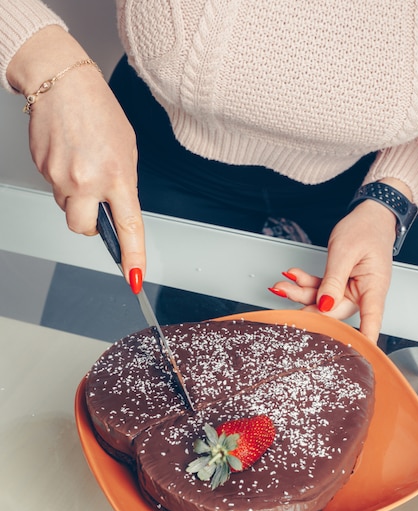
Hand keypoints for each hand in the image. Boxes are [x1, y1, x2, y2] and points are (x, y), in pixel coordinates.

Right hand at [7, 26, 144, 282]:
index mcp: (118, 176)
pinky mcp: (42, 169)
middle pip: (83, 229)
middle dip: (90, 226)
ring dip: (76, 198)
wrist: (62, 82)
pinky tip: (69, 157)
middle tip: (95, 206)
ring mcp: (60, 177)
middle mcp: (87, 181)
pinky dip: (64, 180)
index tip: (134, 278)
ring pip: (68, 208)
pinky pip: (56, 189)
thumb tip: (116, 210)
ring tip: (82, 166)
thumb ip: (124, 184)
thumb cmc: (99, 112)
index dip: (132, 257)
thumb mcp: (127, 149)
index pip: (128, 227)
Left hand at [269, 199, 397, 342]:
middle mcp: (363, 292)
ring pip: (323, 300)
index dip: (362, 340)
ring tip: (282, 284)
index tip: (356, 356)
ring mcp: (351, 289)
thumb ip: (333, 280)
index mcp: (374, 287)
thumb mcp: (345, 252)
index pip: (370, 320)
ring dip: (301, 292)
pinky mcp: (340, 282)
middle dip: (308, 305)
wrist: (371, 215)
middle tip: (286, 296)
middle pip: (334, 310)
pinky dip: (306, 282)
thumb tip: (323, 305)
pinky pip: (321, 288)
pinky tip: (293, 276)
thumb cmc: (367, 229)